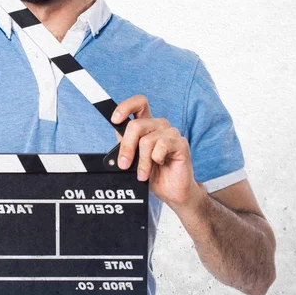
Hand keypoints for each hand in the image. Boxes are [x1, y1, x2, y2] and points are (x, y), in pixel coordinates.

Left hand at [112, 95, 205, 210]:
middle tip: (124, 164)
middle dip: (127, 147)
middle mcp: (159, 125)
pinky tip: (161, 164)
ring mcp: (171, 133)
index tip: (115, 120)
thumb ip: (125, 143)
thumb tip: (115, 131)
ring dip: (142, 161)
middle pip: (136, 125)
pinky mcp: (181, 143)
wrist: (171, 191)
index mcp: (147, 124)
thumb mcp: (133, 158)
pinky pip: (162, 146)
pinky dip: (156, 159)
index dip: (125, 107)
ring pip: (147, 140)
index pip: (139, 103)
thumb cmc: (153, 174)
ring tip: (144, 173)